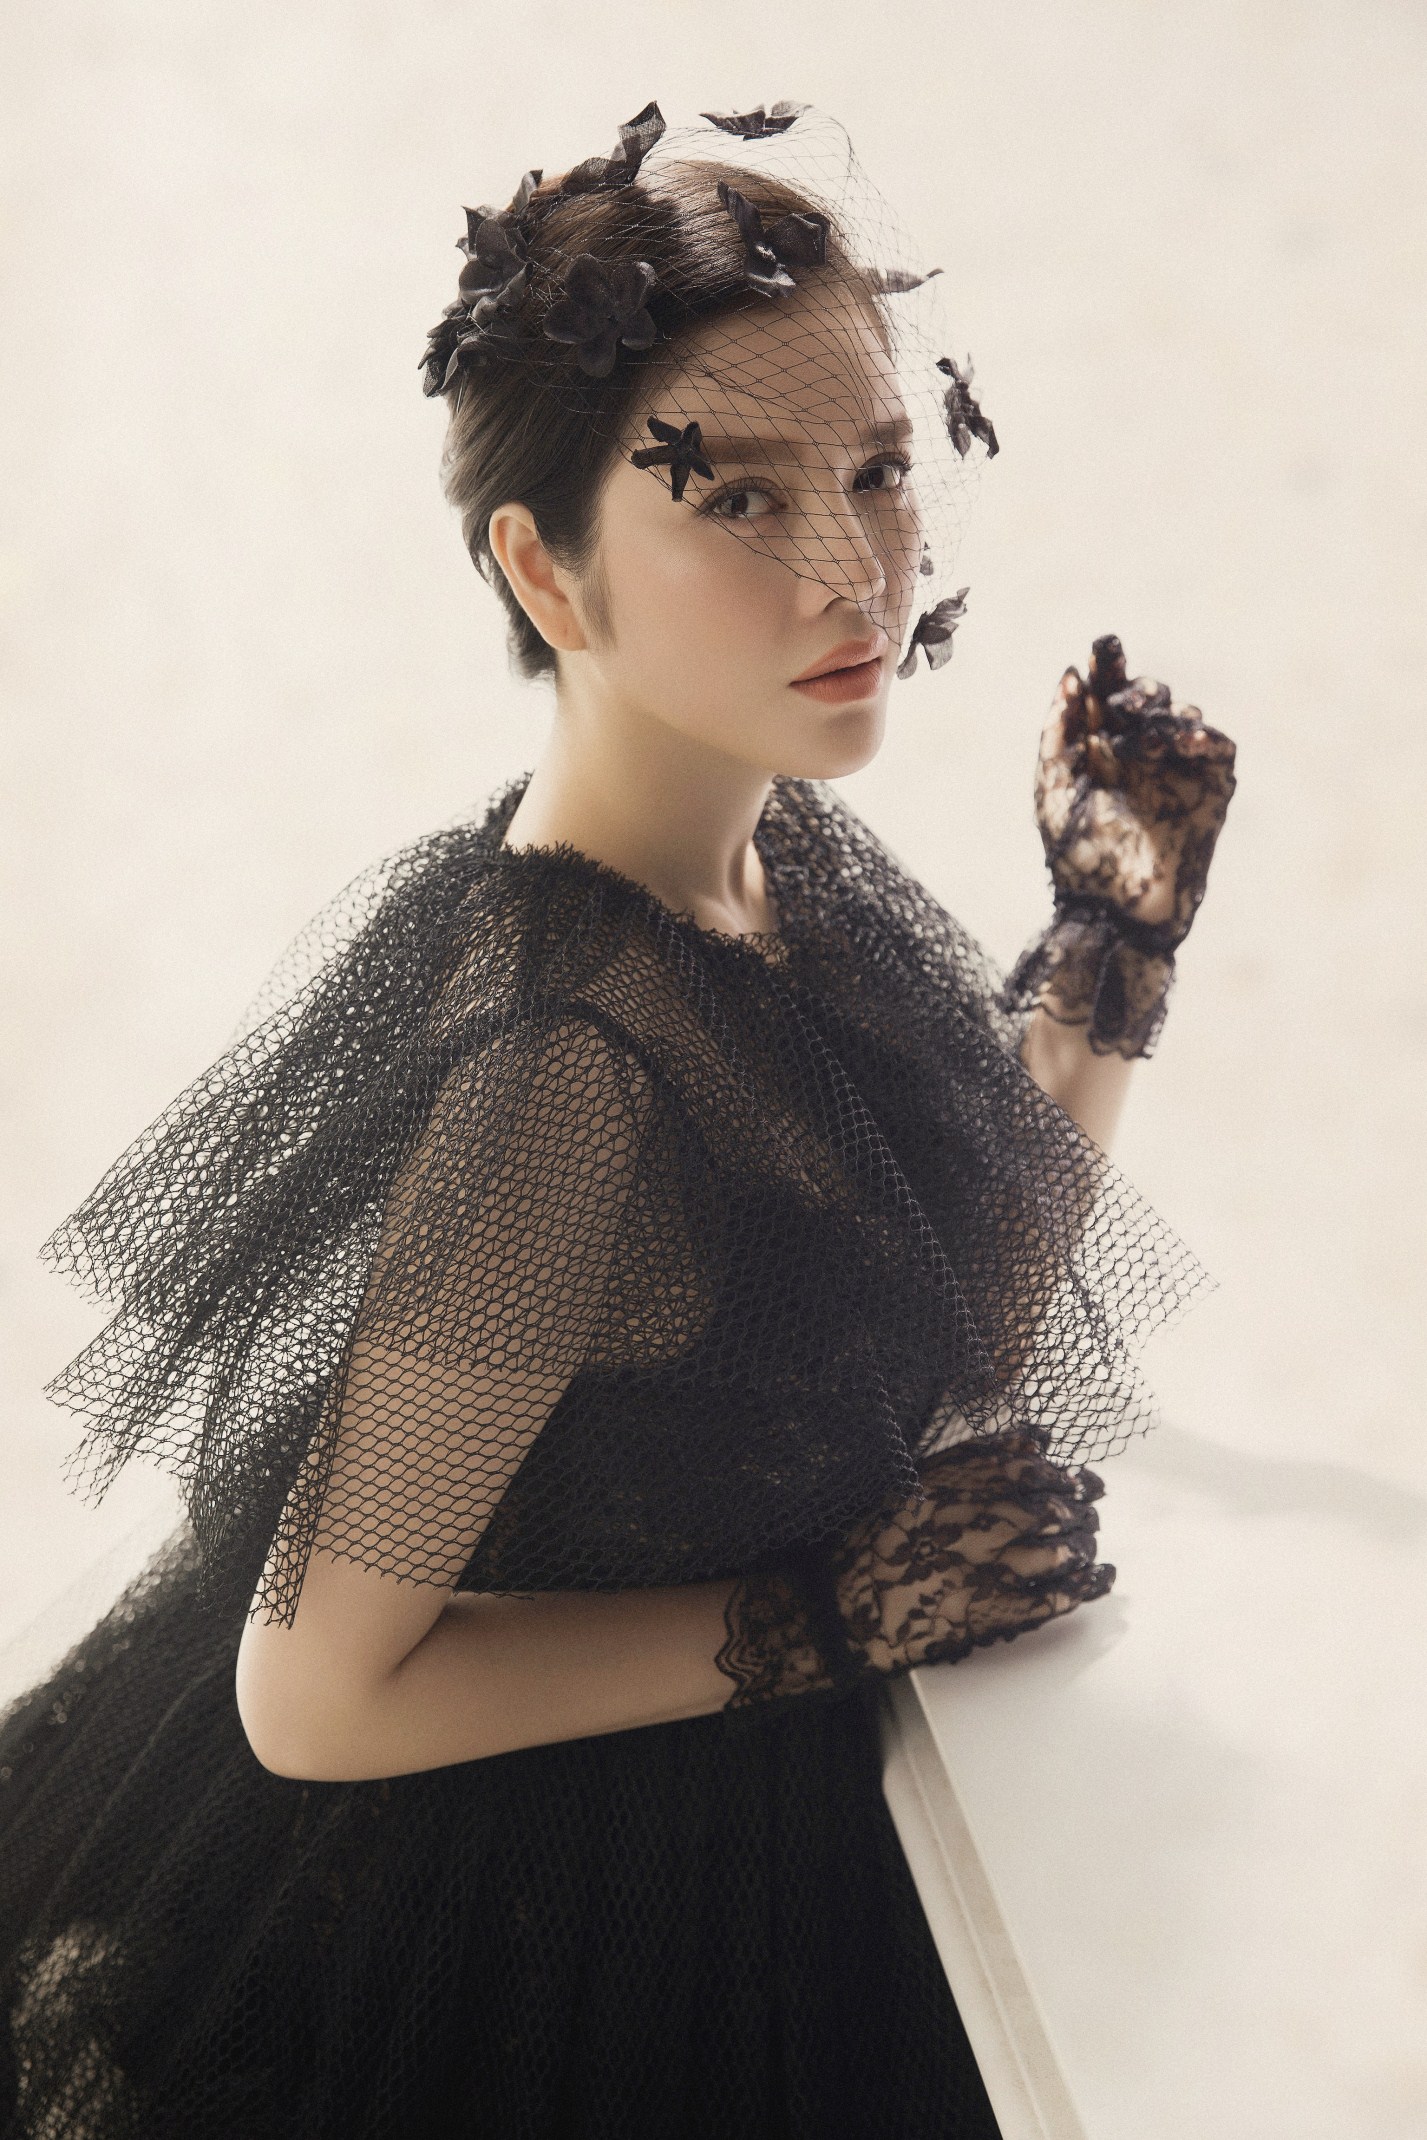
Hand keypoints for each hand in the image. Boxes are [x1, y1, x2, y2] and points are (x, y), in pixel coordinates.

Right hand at [716, 1432, 1111, 1705]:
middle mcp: (959, 1525)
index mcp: (937, 1488)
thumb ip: (962, 1464)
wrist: (834, 1613)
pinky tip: (1098, 1578)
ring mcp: (971, 1572)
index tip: (1069, 1469)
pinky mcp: (980, 1615)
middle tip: (1092, 1497)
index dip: (1050, 1468)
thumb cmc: (865, 1547)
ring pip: (1049, 1549)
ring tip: (1090, 1535)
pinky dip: (1079, 1589)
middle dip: (1074, 1500)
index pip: (1012, 1467)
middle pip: (1038, 1505)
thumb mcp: (906, 1488)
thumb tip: (1029, 1439)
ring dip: (1079, 1540)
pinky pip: (1042, 1600)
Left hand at [1004, 635, 1236, 1057]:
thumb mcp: (1053, 789)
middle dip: (1139, 693)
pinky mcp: (1211, 792)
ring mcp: (1177, 773)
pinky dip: (1205, 737)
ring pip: (1184, 717)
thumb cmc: (1077, 858)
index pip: (1108, 694)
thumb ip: (1059, 730)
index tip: (1104, 644)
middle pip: (1150, 697)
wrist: (1114, 914)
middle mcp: (1140, 757)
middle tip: (1123, 709)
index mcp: (1099, 752)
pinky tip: (1184, 743)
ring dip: (1164, 719)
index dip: (1109, 666)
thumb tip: (1072, 675)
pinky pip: (1219, 748)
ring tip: (1143, 745)